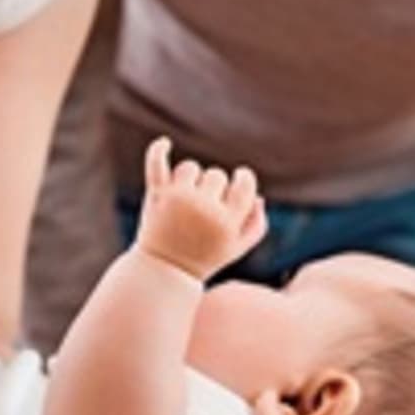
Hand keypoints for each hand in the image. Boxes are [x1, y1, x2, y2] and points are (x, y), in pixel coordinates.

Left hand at [135, 137, 267, 280]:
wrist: (164, 271)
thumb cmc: (204, 258)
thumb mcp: (236, 248)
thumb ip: (256, 225)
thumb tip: (258, 197)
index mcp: (226, 222)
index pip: (244, 184)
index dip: (243, 179)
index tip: (239, 180)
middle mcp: (203, 209)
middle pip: (216, 175)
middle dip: (214, 187)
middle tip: (203, 210)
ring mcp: (178, 200)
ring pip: (191, 168)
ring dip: (190, 178)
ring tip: (185, 200)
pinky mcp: (156, 196)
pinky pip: (156, 164)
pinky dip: (158, 151)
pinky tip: (165, 143)